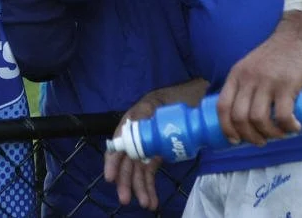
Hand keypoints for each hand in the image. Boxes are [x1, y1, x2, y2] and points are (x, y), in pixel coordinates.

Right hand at [104, 79, 208, 209]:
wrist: (190, 99)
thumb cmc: (173, 97)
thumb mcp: (158, 101)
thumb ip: (146, 110)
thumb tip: (135, 121)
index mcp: (131, 124)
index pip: (117, 145)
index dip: (112, 162)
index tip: (110, 177)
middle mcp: (135, 138)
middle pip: (126, 163)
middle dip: (125, 182)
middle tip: (126, 199)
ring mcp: (145, 148)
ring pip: (137, 172)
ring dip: (139, 189)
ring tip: (147, 204)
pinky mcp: (155, 156)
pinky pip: (149, 174)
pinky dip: (149, 188)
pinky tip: (152, 201)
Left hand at [217, 12, 301, 145]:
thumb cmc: (280, 53)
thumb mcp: (254, 66)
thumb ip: (248, 84)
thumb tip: (247, 115)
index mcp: (237, 74)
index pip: (222, 106)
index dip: (226, 128)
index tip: (235, 140)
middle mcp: (248, 78)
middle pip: (239, 118)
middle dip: (249, 136)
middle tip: (261, 141)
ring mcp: (267, 81)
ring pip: (258, 119)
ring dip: (269, 134)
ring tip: (280, 134)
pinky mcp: (287, 84)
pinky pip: (282, 115)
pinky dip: (287, 127)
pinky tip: (294, 128)